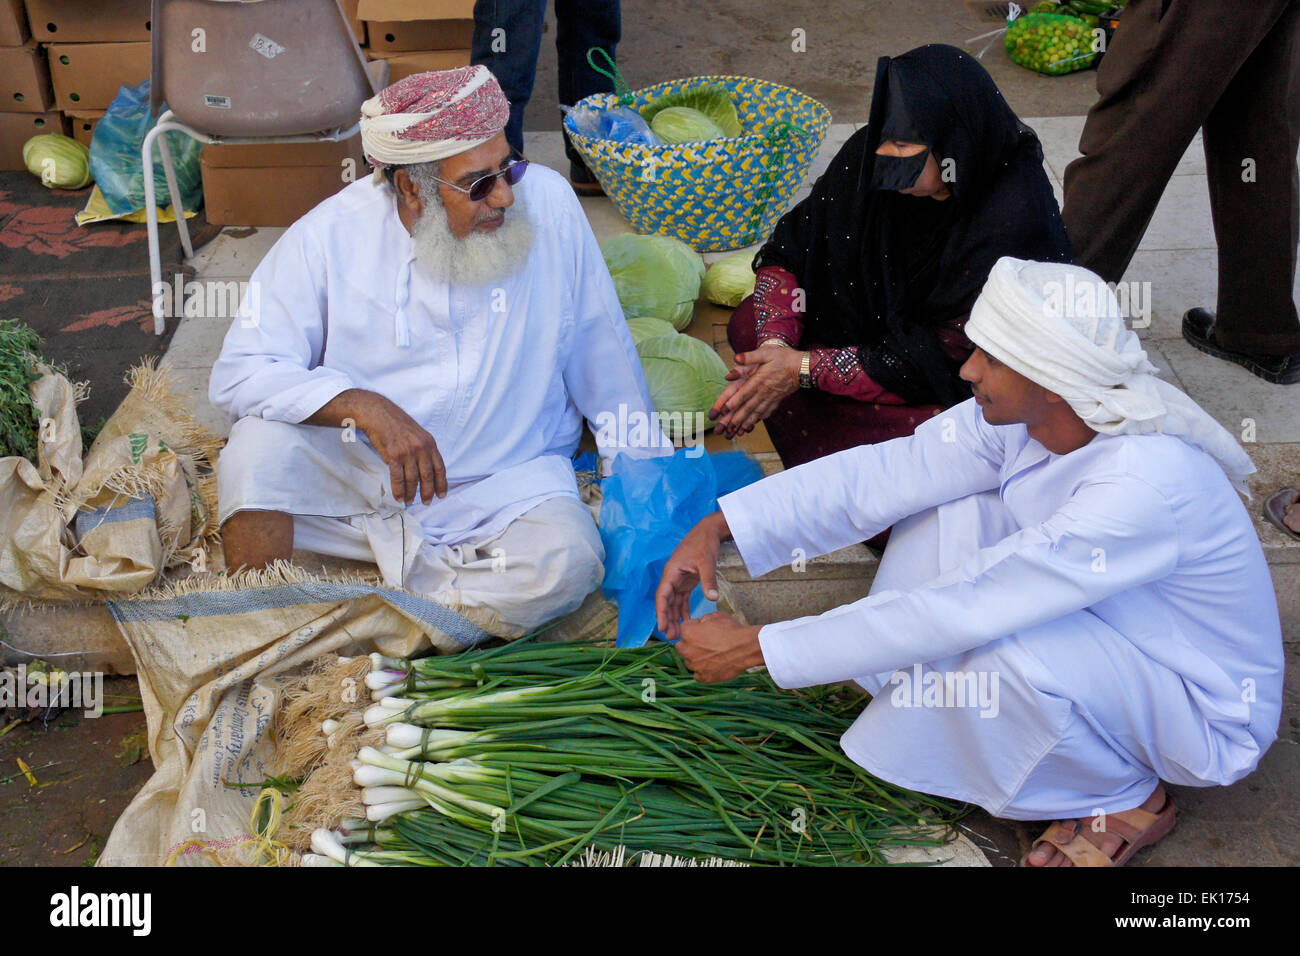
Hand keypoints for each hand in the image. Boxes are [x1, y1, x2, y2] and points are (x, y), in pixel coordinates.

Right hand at [356, 394, 447, 504]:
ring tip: (410, 501)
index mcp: (429, 442)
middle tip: (427, 502)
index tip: (442, 494)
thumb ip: (424, 448)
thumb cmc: (395, 423)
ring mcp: (408, 452)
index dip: (442, 483)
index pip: (440, 467)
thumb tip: (427, 467)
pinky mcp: (394, 455)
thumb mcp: (417, 433)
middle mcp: (421, 448)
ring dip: (412, 493)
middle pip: (428, 476)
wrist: (377, 412)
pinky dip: (399, 490)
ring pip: (413, 479)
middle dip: (428, 492)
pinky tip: (399, 497)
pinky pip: (398, 478)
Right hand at [655, 512, 729, 641]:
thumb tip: (712, 598)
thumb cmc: (704, 543)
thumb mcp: (706, 561)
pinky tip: (686, 622)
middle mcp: (672, 578)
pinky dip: (683, 610)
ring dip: (674, 617)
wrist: (708, 531)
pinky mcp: (687, 581)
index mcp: (671, 572)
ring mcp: (679, 580)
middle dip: (667, 619)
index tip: (662, 627)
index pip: (662, 596)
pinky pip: (682, 599)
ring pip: (673, 602)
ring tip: (677, 634)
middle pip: (666, 602)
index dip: (661, 612)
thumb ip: (708, 580)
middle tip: (671, 637)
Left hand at [674, 612, 764, 682]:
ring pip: (689, 662)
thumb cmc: (731, 630)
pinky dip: (702, 672)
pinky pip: (697, 675)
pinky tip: (711, 666)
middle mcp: (687, 650)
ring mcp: (695, 665)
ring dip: (695, 658)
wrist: (745, 648)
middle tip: (703, 643)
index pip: (683, 628)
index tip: (702, 628)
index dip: (693, 627)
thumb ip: (703, 619)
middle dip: (688, 644)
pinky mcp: (704, 677)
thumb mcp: (716, 616)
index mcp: (688, 633)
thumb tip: (700, 623)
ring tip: (710, 655)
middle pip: (681, 647)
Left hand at [709, 345, 804, 437]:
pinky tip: (752, 425)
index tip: (723, 410)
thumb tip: (736, 358)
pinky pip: (766, 412)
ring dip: (745, 422)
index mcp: (759, 379)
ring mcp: (770, 398)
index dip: (733, 402)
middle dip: (735, 418)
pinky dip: (758, 420)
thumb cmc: (784, 358)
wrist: (803, 368)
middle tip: (725, 427)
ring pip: (756, 412)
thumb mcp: (767, 352)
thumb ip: (750, 357)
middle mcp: (764, 391)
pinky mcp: (776, 400)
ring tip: (736, 431)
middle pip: (747, 407)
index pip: (743, 393)